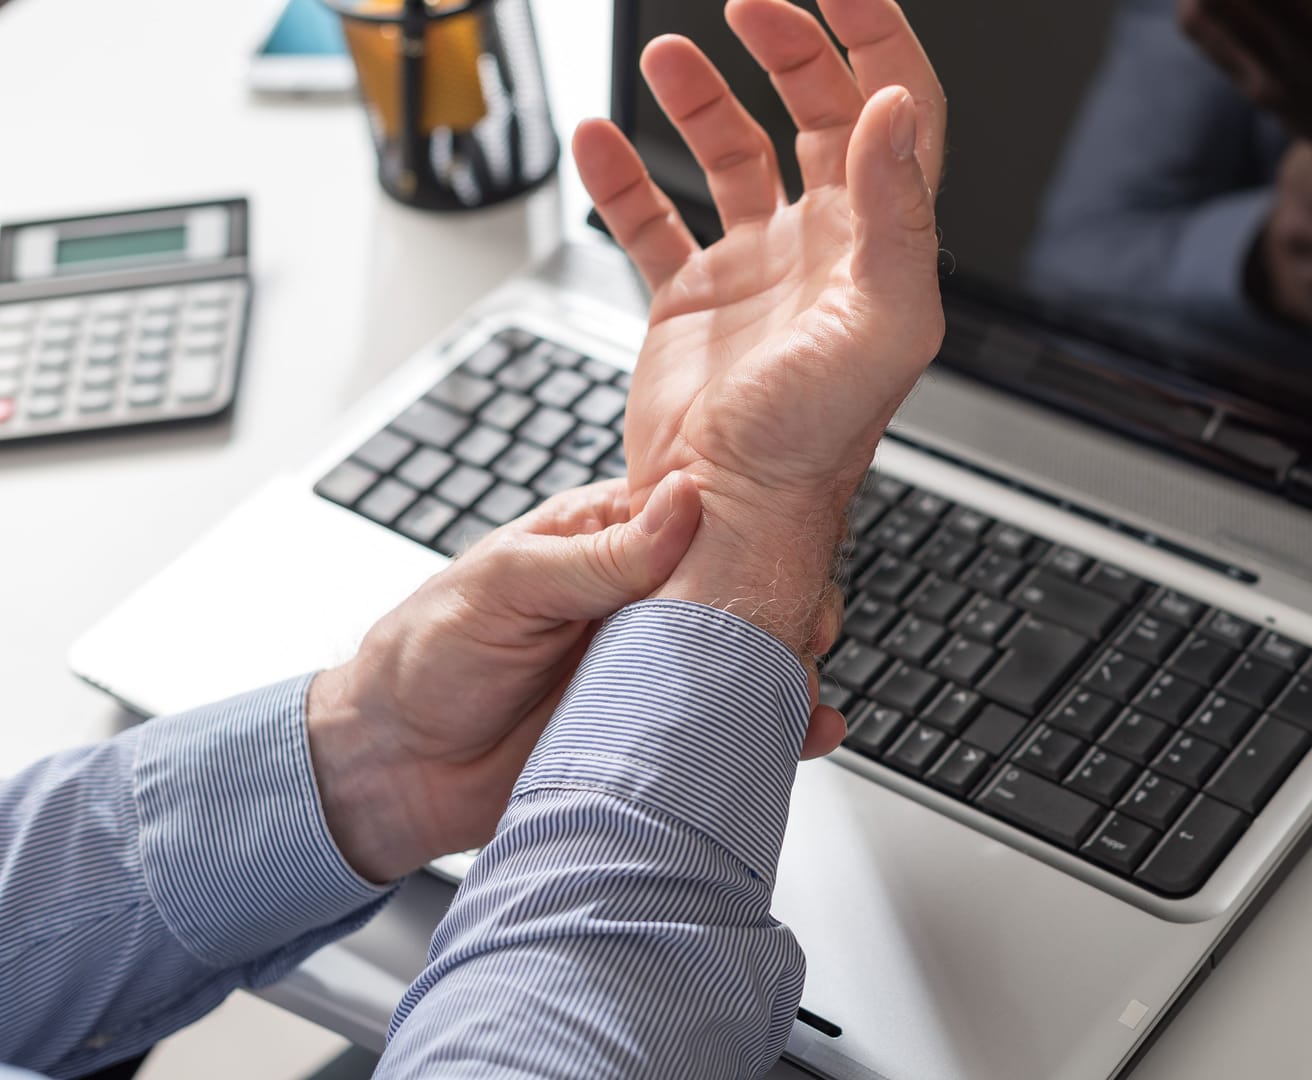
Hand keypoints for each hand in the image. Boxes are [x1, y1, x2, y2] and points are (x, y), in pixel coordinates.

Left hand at [306, 477, 846, 882]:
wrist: (391, 771)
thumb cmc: (425, 658)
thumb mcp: (503, 587)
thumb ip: (595, 555)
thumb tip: (681, 502)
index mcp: (606, 543)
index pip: (700, 523)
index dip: (747, 536)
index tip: (786, 553)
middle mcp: (642, 604)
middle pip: (737, 594)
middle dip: (780, 612)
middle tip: (806, 633)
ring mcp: (654, 670)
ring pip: (742, 661)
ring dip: (783, 674)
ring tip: (805, 691)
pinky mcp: (658, 734)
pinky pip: (726, 727)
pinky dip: (773, 734)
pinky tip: (803, 735)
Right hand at [573, 0, 945, 653]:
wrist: (725, 514)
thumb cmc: (814, 444)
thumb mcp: (879, 326)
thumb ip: (895, 212)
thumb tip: (895, 105)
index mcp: (878, 244)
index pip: (896, 111)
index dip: (875, 36)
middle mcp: (824, 247)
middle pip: (818, 114)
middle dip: (789, 48)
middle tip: (749, 7)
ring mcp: (757, 269)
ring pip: (734, 155)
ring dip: (703, 99)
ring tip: (669, 58)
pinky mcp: (693, 300)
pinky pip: (656, 219)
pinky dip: (625, 178)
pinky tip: (598, 141)